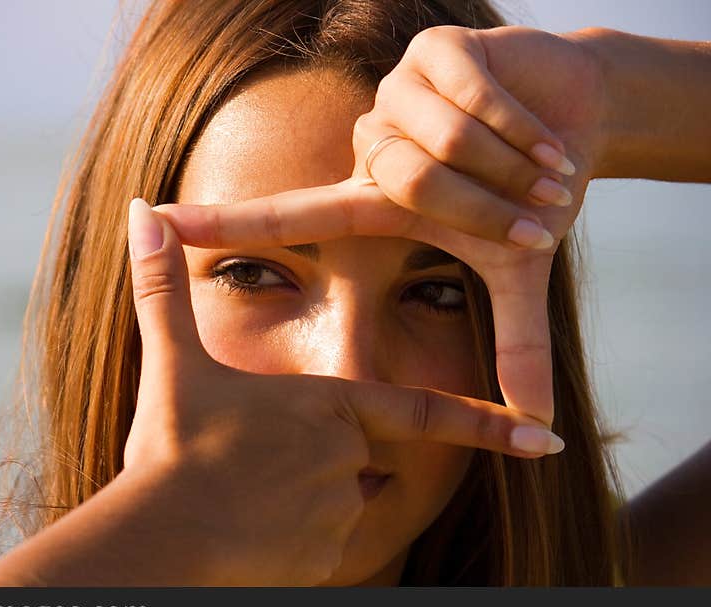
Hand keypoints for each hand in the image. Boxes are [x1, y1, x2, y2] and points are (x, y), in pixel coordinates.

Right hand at [123, 198, 563, 585]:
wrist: (159, 541)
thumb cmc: (173, 449)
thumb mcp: (173, 362)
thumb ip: (164, 287)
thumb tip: (141, 210)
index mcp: (329, 406)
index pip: (425, 413)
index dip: (486, 423)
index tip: (543, 438)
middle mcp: (349, 458)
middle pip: (354, 454)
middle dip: (312, 457)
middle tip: (254, 464)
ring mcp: (341, 514)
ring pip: (334, 499)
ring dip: (297, 495)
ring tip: (244, 494)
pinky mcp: (325, 561)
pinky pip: (319, 542)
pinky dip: (290, 536)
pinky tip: (248, 530)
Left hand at [154, 26, 607, 424]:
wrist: (580, 117)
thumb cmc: (534, 193)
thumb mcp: (519, 267)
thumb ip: (518, 342)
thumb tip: (537, 426)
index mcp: (374, 200)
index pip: (289, 216)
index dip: (223, 222)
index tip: (156, 221)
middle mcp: (373, 146)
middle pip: (408, 182)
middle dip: (489, 204)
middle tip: (542, 211)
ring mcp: (399, 93)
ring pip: (442, 141)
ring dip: (513, 166)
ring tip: (550, 168)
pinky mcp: (436, 50)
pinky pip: (472, 96)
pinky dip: (524, 123)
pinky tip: (548, 129)